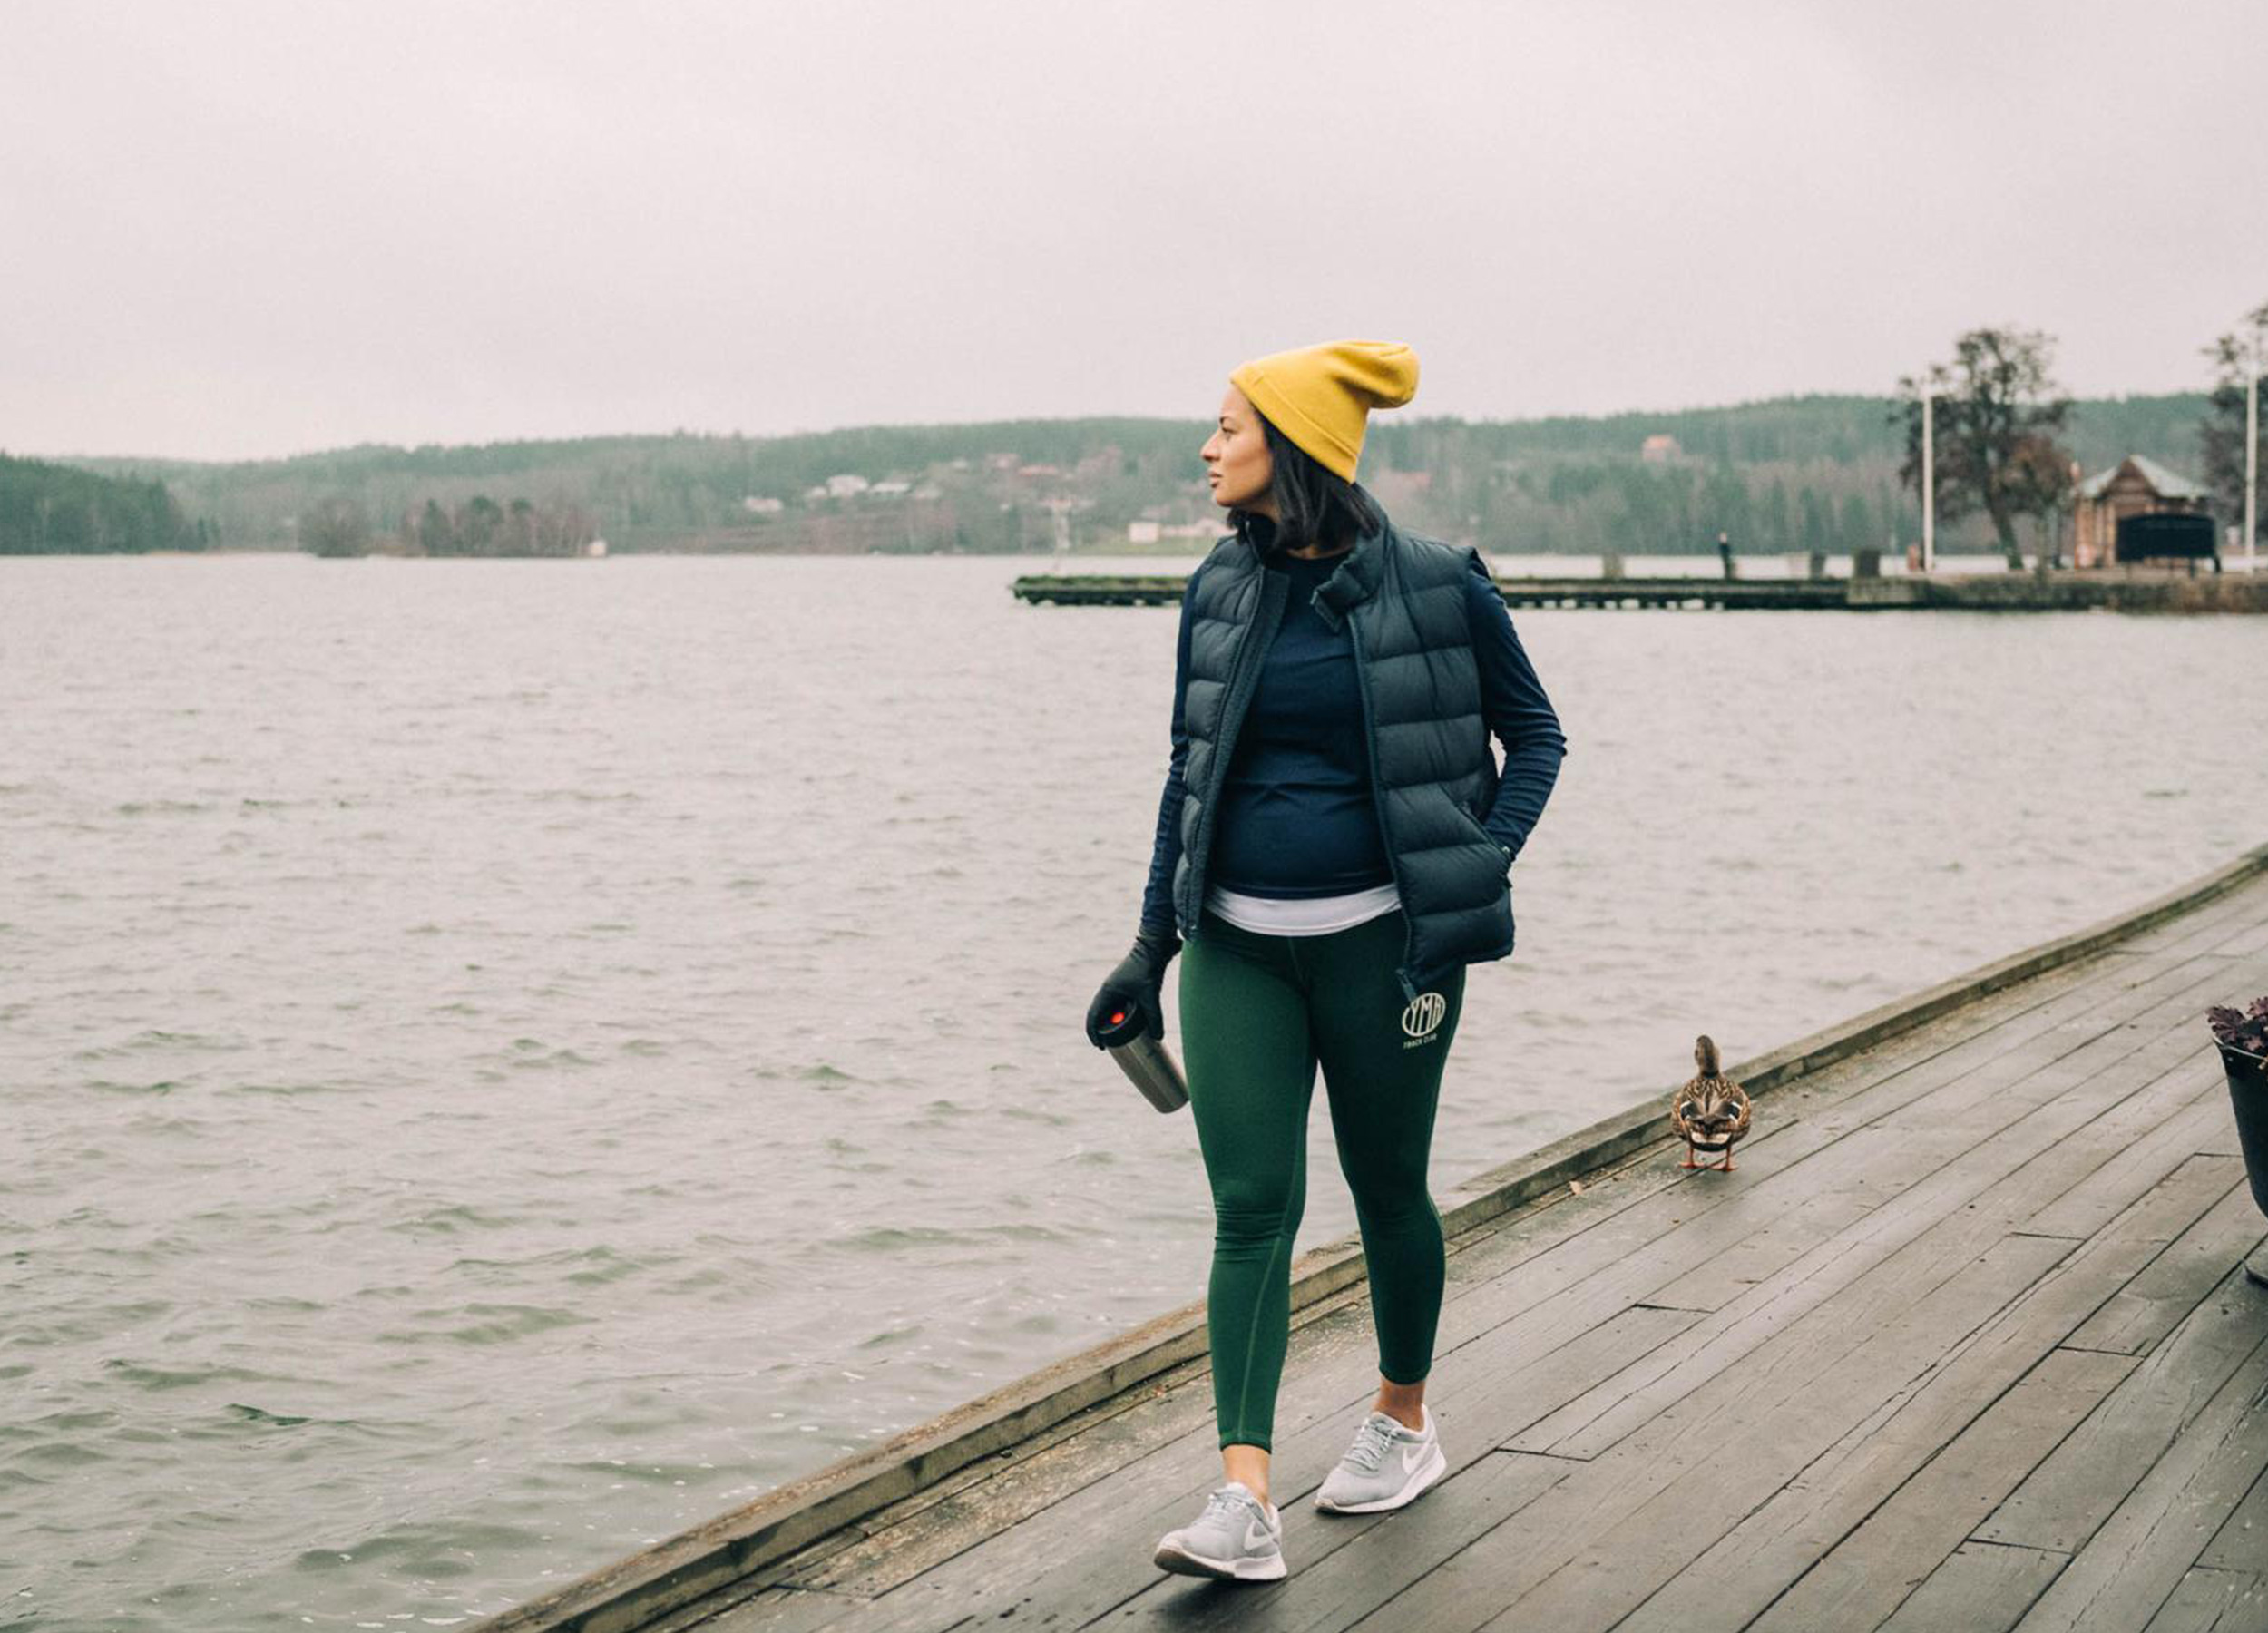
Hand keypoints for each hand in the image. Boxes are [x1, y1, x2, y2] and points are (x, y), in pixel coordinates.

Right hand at [1085, 926, 1180, 1046]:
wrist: (1154, 946)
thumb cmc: (1147, 967)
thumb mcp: (1150, 995)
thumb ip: (1154, 1017)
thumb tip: (1158, 1038)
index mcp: (1107, 992)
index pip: (1093, 1016)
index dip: (1093, 1033)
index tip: (1099, 1046)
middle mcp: (1109, 989)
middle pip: (1099, 1014)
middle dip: (1102, 1030)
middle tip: (1109, 1045)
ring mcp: (1118, 986)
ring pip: (1110, 1009)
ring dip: (1112, 1022)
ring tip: (1119, 1036)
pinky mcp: (1128, 984)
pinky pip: (1120, 1003)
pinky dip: (1122, 1014)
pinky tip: (1131, 1021)